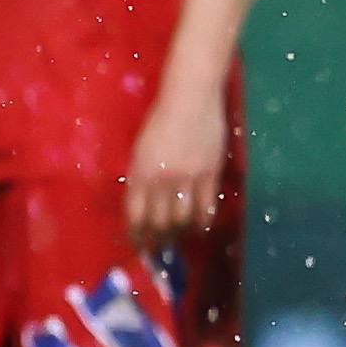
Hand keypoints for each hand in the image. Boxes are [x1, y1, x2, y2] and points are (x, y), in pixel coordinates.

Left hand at [123, 79, 227, 252]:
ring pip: (182, 218)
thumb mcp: (141, 149)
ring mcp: (188, 178)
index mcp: (140, 173)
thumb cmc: (161, 119)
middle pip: (159, 221)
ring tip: (180, 239)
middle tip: (159, 248)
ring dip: (180, 232)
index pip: (135, 214)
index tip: (138, 245)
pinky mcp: (210, 174)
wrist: (191, 98)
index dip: (137, 234)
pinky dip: (203, 221)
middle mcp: (162, 180)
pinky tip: (201, 227)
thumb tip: (144, 204)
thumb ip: (141, 176)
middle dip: (158, 239)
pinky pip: (206, 206)